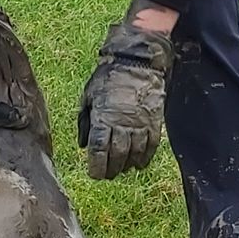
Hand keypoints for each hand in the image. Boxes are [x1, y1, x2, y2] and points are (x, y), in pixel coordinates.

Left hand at [77, 14, 176, 178]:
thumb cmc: (108, 78)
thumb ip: (85, 122)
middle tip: (106, 175)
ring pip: (134, 154)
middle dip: (111, 170)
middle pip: (117, 156)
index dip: (96, 166)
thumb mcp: (89, 97)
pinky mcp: (155, 122)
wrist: (136, 62)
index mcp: (103, 118)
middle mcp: (122, 124)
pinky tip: (139, 164)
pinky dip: (145, 157)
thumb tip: (83, 145)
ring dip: (127, 166)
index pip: (99, 150)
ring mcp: (140, 124)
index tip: (94, 174)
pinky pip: (151, 145)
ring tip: (122, 170)